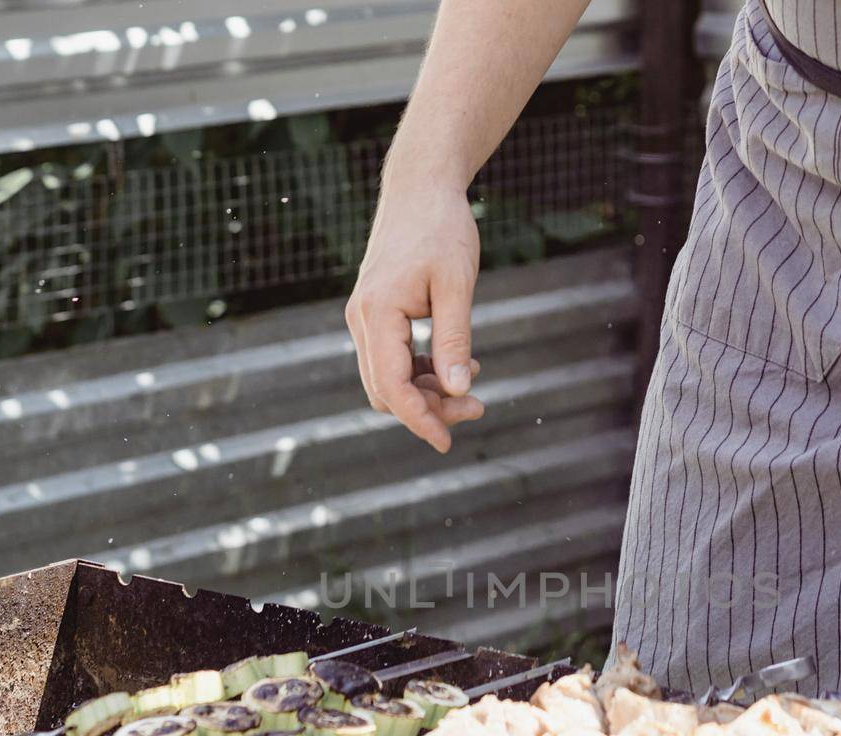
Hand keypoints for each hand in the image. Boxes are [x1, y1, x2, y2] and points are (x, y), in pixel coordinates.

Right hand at [346, 182, 484, 452]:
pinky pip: (393, 360)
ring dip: (428, 392)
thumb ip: (454, 338)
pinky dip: (423, 371)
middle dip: (429, 408)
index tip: (447, 442)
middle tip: (478, 407)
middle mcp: (362, 320)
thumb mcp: (457, 284)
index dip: (420, 419)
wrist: (421, 187)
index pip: (391, 387)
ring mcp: (366, 317)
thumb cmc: (442, 228)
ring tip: (473, 387)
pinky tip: (459, 364)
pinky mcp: (377, 314)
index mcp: (377, 313)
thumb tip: (459, 390)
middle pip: (386, 391)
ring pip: (389, 379)